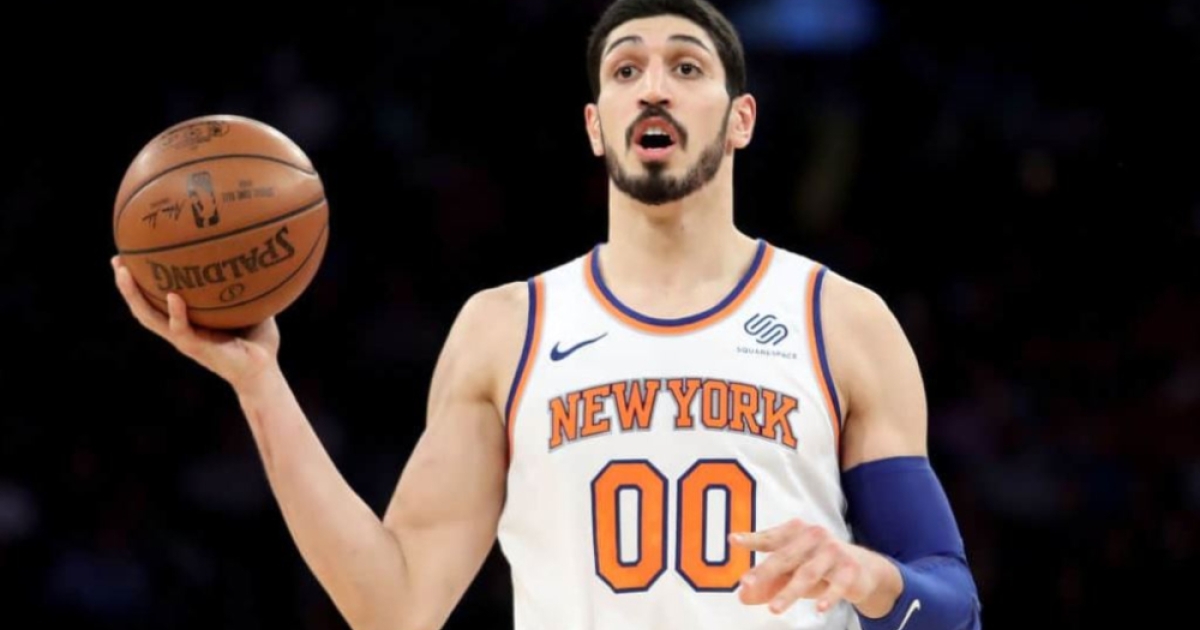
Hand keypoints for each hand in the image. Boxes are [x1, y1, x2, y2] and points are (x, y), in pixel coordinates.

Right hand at [111, 255, 280, 390]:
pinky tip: (173, 297)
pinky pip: (181, 330)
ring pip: (150, 318)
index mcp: (188, 320)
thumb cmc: (257, 339)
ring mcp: (185, 340)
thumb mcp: (250, 305)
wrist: (264, 371)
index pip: (156, 298)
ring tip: (125, 274)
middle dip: (126, 285)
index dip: (140, 281)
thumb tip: (253, 250)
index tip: (128, 255)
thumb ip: (245, 283)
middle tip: (116, 261)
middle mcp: (180, 329)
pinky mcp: (197, 349)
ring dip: (135, 297)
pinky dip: (176, 313)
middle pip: (143, 306)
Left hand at [730, 518, 886, 615]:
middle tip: (746, 582)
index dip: (752, 539)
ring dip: (789, 592)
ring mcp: (832, 552)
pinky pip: (837, 585)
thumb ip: (767, 583)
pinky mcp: (850, 570)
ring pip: (807, 574)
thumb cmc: (819, 566)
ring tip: (774, 609)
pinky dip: (828, 597)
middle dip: (765, 571)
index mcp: (795, 532)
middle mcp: (813, 537)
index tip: (733, 540)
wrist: (864, 568)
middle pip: (785, 557)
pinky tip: (819, 609)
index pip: (770, 538)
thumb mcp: (793, 573)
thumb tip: (742, 596)